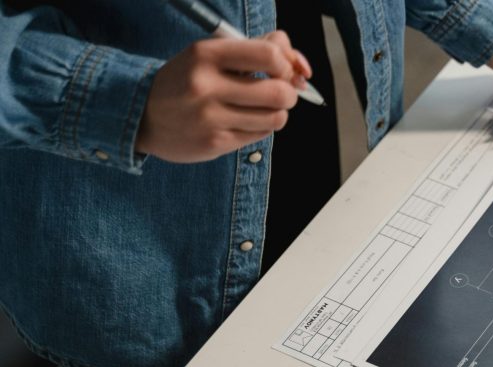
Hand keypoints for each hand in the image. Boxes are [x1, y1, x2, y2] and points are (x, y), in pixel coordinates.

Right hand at [135, 31, 311, 162]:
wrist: (142, 115)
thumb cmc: (187, 80)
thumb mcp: (212, 53)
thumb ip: (257, 48)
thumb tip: (299, 63)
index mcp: (207, 54)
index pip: (270, 55)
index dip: (286, 63)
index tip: (281, 69)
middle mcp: (206, 85)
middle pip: (279, 92)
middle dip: (289, 93)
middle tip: (281, 92)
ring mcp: (209, 117)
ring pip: (275, 118)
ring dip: (278, 113)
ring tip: (264, 108)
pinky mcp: (214, 143)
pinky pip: (260, 135)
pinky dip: (262, 127)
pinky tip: (246, 120)